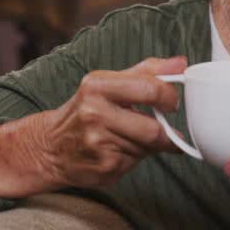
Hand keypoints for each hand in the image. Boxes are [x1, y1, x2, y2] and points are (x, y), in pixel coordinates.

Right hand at [38, 56, 186, 188]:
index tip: (171, 103)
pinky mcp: (104, 166)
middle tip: (164, 129)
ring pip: (147, 147)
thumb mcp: (108, 83)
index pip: (150, 89)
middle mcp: (94, 113)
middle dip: (165, 132)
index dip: (170, 98)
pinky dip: (135, 158)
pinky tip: (118, 151)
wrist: (49, 147)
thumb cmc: (85, 111)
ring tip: (130, 138)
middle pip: (153, 128)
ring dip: (148, 145)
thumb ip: (147, 72)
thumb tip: (180, 63)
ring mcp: (98, 142)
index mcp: (97, 85)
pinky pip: (137, 162)